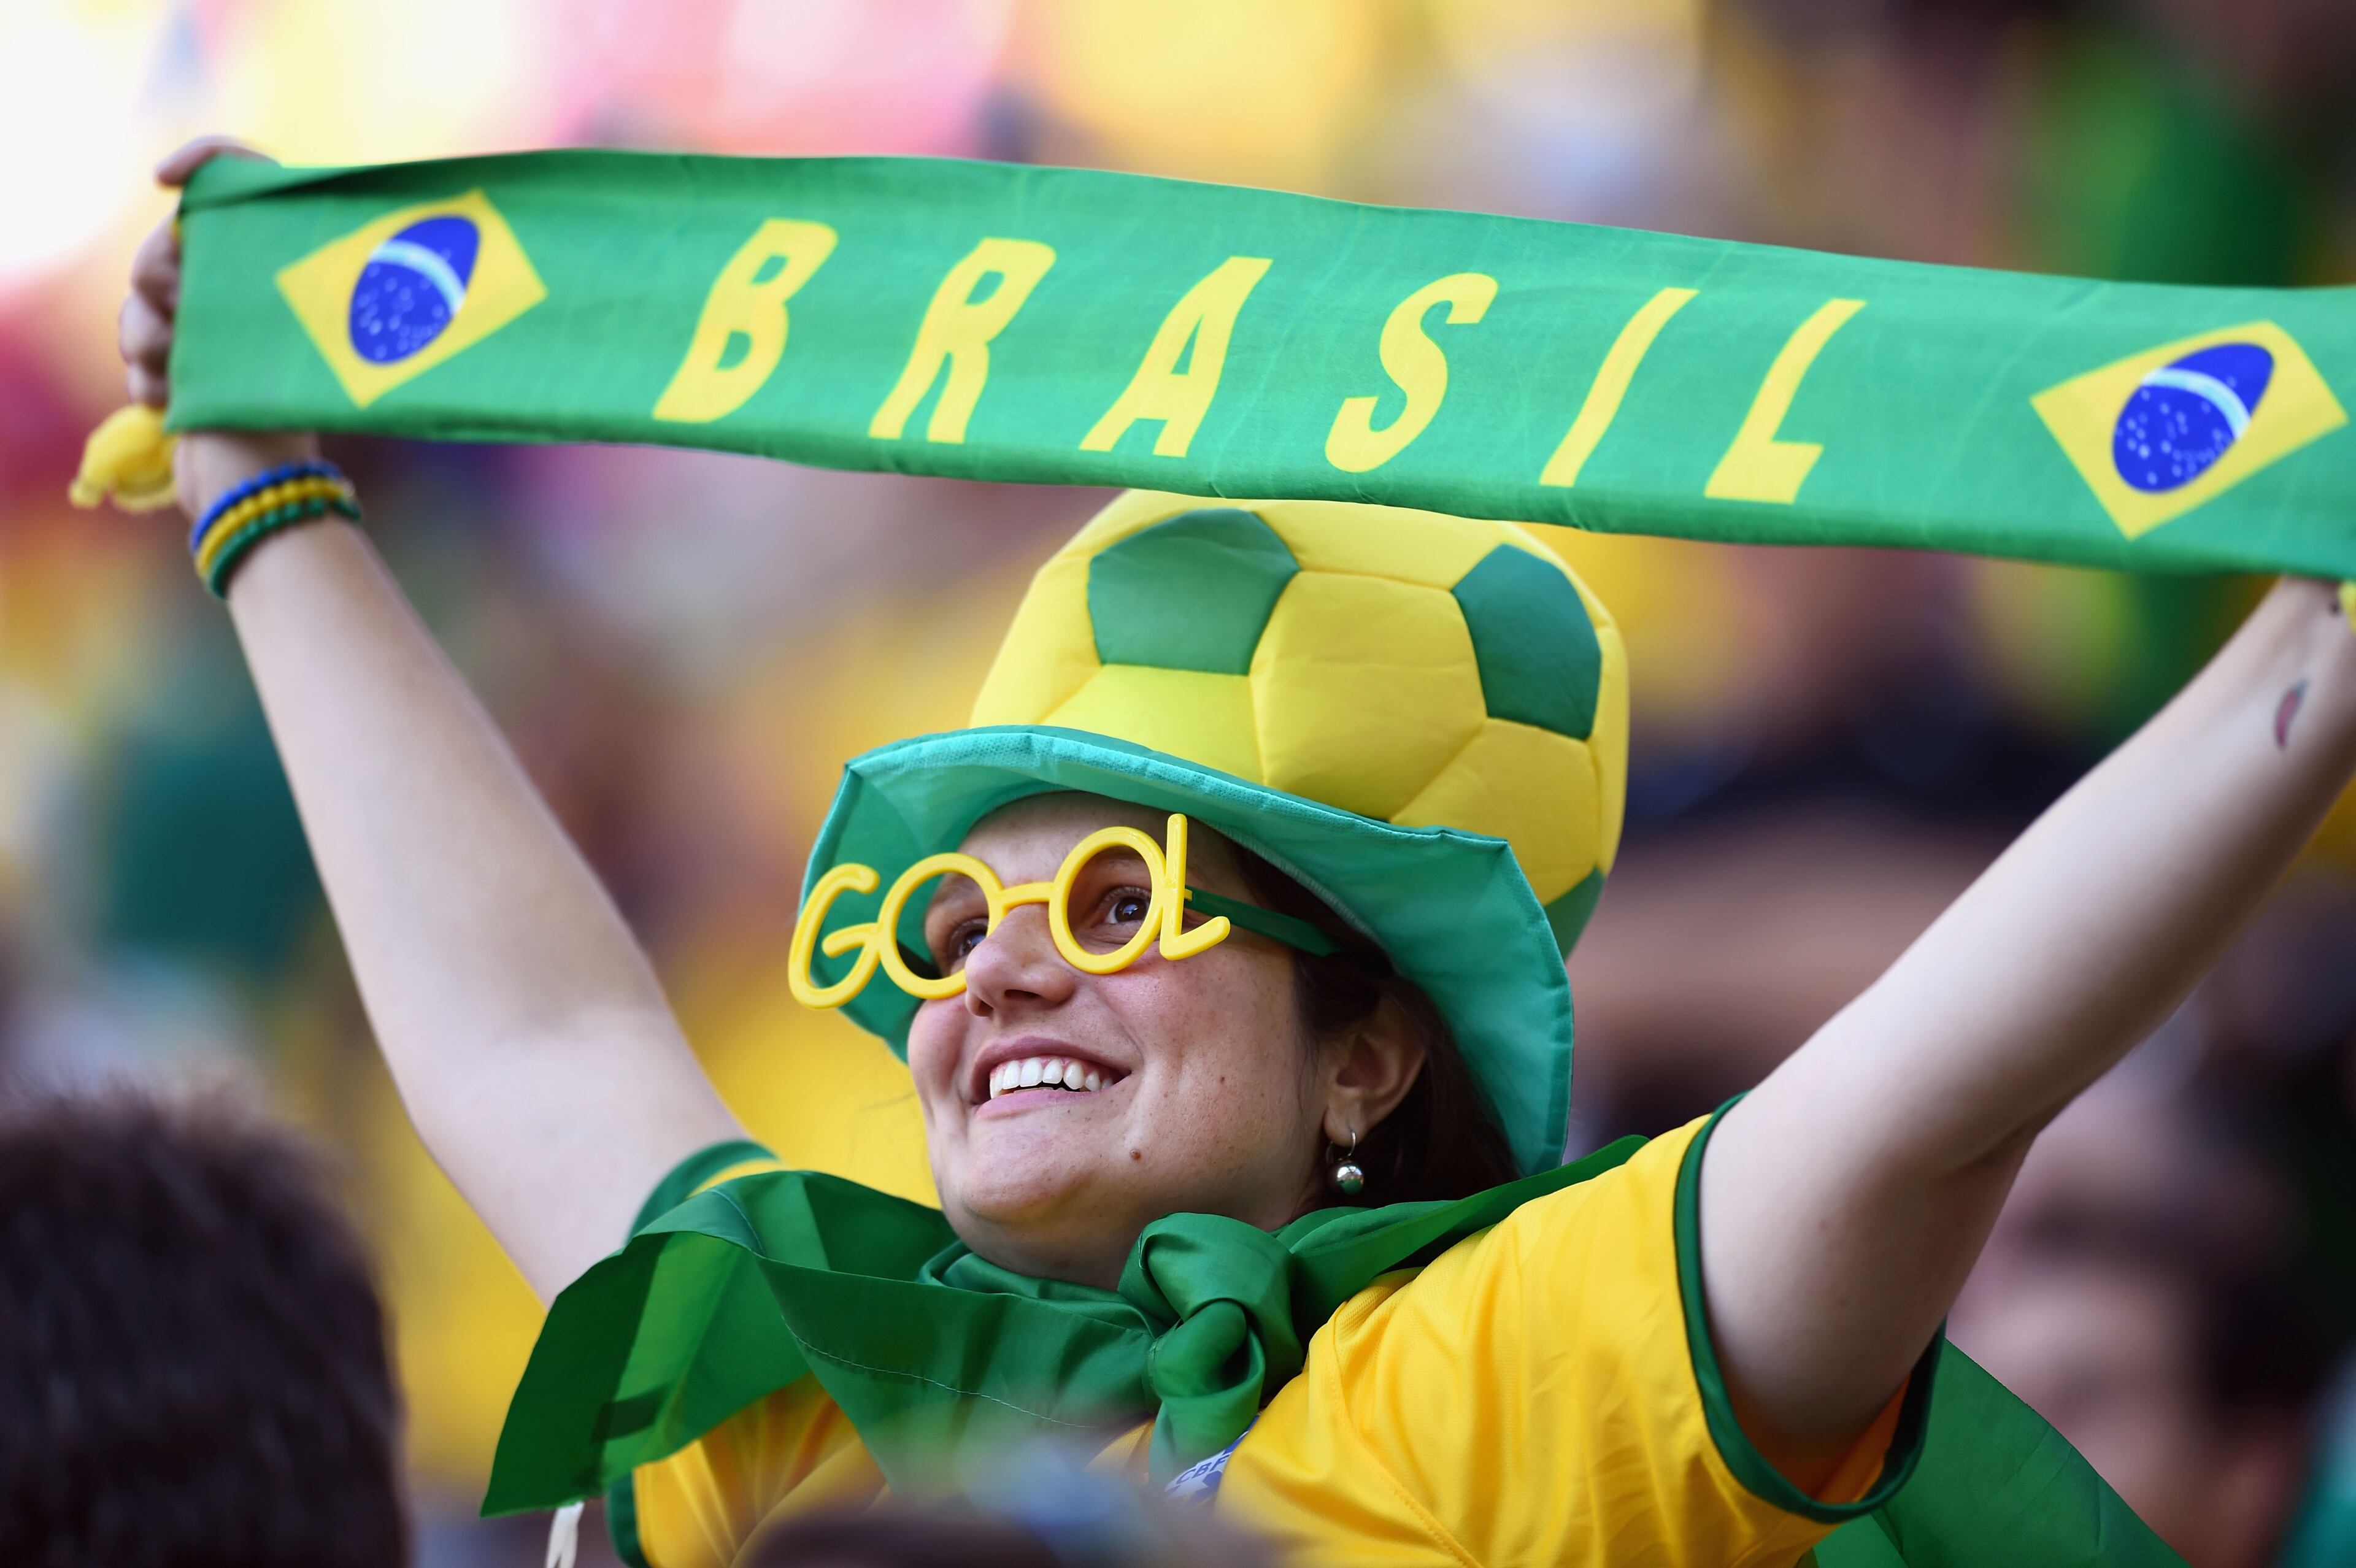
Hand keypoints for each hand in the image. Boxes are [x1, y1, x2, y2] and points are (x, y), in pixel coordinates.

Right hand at [119, 136, 317, 519]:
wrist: (269, 488)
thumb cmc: (308, 415)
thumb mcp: (320, 336)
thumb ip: (297, 278)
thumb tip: (253, 236)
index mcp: (280, 266)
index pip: (243, 177)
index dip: (206, 161)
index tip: (168, 180)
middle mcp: (241, 290)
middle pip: (165, 245)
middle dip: (158, 272)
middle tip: (181, 305)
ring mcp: (204, 329)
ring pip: (139, 301)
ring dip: (152, 336)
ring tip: (182, 369)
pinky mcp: (177, 368)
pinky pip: (138, 350)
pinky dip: (150, 376)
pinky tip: (173, 400)